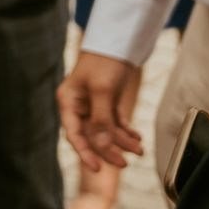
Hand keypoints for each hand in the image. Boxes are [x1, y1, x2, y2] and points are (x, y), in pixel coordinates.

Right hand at [60, 51, 144, 173]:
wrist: (119, 40)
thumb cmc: (104, 61)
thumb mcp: (102, 90)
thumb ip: (100, 119)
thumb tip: (100, 146)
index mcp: (69, 101)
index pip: (73, 134)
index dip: (85, 153)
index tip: (97, 168)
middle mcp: (79, 105)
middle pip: (91, 136)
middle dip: (108, 150)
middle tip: (124, 163)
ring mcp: (93, 104)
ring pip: (106, 131)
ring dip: (122, 142)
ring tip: (139, 150)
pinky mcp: (107, 101)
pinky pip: (115, 122)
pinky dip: (126, 131)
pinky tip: (137, 138)